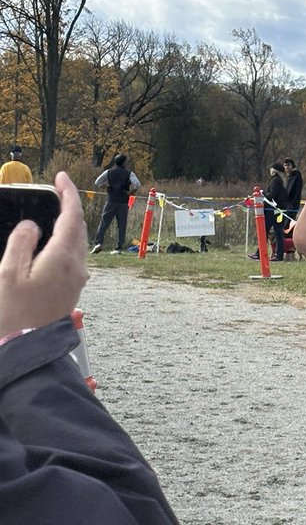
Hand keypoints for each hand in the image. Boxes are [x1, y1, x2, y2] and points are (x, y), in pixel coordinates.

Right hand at [0, 172, 87, 339]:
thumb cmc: (16, 312)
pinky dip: (66, 240)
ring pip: (78, 242)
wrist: (29, 345)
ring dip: (69, 224)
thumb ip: (21, 243)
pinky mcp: (72, 289)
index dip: (68, 194)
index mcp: (62, 258)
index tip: (62, 178)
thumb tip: (31, 226)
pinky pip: (73, 256)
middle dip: (70, 206)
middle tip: (58, 191)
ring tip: (55, 211)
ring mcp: (76, 279)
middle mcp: (76, 267)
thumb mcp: (9, 273)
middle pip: (78, 228)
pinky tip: (53, 240)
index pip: (71, 217)